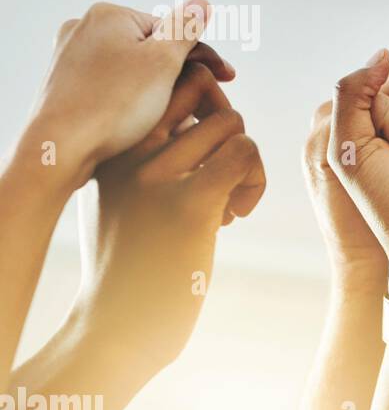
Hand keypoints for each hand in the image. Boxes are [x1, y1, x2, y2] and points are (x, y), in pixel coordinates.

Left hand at [29, 0, 234, 185]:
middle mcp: (84, 27)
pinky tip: (142, 119)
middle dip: (179, 72)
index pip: (172, 30)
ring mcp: (70, 55)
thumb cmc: (114, 104)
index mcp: (109, 14)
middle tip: (207, 100)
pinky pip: (111, 84)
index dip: (202, 56)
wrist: (58, 148)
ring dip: (158, 87)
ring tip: (176, 115)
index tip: (227, 81)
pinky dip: (131, 98)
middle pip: (151, 47)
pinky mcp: (64, 83)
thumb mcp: (163, 62)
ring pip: (132, 68)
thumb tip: (202, 2)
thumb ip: (186, 28)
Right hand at [75, 62, 264, 380]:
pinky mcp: (189, 204)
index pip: (170, 82)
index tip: (214, 145)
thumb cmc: (128, 267)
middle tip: (224, 178)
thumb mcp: (121, 199)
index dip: (208, 101)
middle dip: (231, 133)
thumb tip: (194, 115)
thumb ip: (147, 156)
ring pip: (233, 125)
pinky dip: (255, 181)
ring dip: (247, 163)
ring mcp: (157, 176)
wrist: (115, 328)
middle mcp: (128, 152)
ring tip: (229, 205)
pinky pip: (245, 154)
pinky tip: (235, 215)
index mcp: (112, 147)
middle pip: (208, 97)